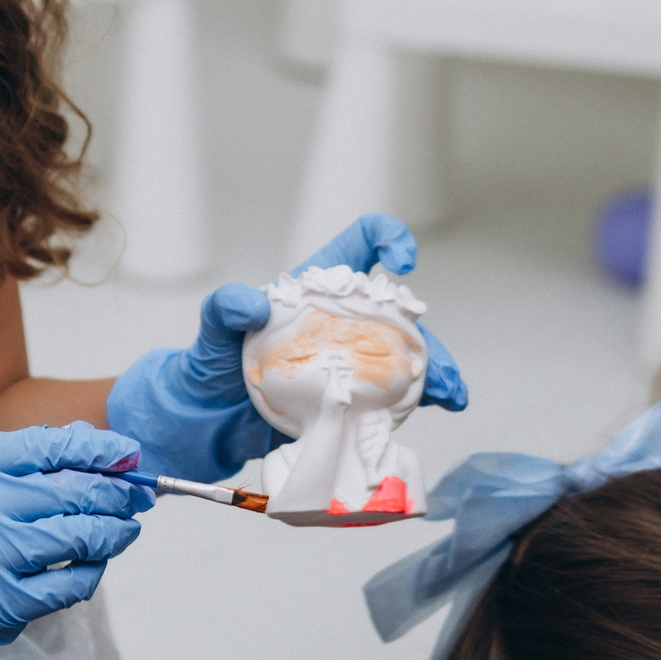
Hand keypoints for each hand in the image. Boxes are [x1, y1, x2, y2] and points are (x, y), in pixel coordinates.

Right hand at [0, 423, 152, 659]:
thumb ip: (41, 457)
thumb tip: (111, 453)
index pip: (53, 447)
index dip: (102, 449)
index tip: (130, 454)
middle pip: (76, 492)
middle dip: (117, 492)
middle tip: (135, 496)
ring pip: (82, 537)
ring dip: (115, 531)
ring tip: (125, 528)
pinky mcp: (8, 602)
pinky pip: (73, 583)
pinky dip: (94, 570)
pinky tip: (95, 562)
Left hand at [105, 214, 462, 481]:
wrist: (209, 421)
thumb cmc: (212, 364)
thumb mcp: (212, 330)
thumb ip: (224, 308)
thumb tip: (250, 305)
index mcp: (314, 291)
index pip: (358, 246)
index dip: (386, 238)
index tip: (400, 260)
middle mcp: (341, 321)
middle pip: (397, 311)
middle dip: (426, 330)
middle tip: (438, 363)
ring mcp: (349, 359)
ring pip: (406, 354)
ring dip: (435, 371)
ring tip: (451, 395)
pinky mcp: (351, 396)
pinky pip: (395, 394)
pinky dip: (422, 400)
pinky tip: (442, 407)